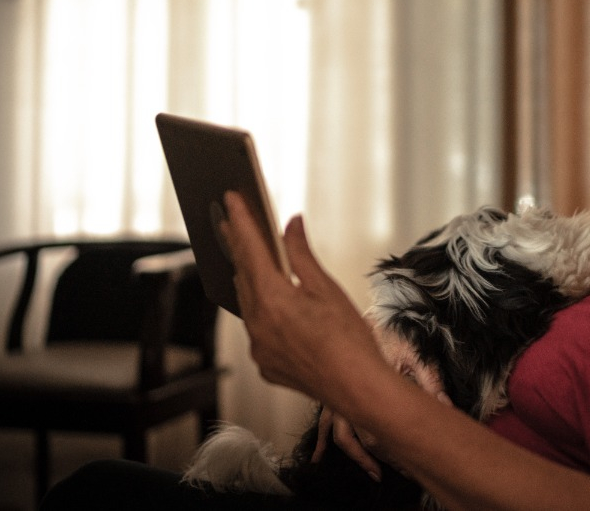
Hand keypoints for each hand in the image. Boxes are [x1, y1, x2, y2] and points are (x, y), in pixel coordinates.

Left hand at [221, 192, 386, 403]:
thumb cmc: (350, 341)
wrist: (358, 389)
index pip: (250, 249)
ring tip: (247, 257)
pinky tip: (270, 303)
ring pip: (245, 304)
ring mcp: (259, 347)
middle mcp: (257, 324)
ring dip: (246, 279)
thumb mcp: (328, 289)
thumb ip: (303, 254)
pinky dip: (260, 311)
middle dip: (237, 247)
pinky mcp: (266, 364)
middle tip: (231, 221)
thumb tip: (292, 225)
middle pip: (241, 275)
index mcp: (273, 300)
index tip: (231, 200)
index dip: (241, 221)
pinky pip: (256, 330)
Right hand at [310, 324, 452, 479]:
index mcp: (371, 387)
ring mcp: (335, 396)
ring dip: (355, 456)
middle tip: (398, 471)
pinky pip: (324, 423)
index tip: (407, 464)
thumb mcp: (413, 354)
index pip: (379, 432)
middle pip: (361, 439)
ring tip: (370, 472)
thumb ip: (429, 380)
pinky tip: (319, 456)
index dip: (393, 453)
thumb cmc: (387, 333)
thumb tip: (444, 404)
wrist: (363, 318)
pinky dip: (322, 441)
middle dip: (379, 458)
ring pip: (341, 436)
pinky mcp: (329, 394)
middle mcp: (348, 395)